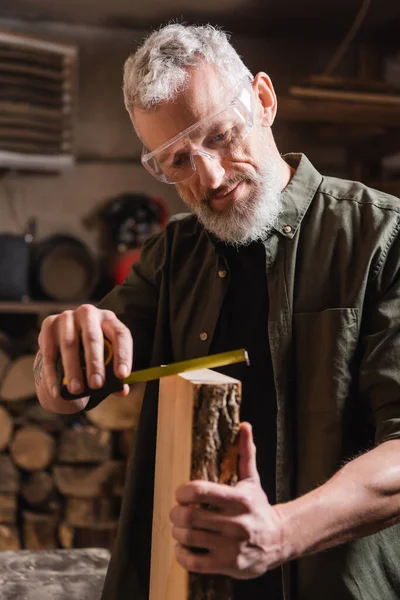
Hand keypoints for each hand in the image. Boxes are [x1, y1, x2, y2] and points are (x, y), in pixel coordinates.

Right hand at [38, 304, 132, 400]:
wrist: (66, 339)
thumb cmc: (92, 351)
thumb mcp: (106, 356)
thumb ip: (113, 372)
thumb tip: (122, 390)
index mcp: (109, 319)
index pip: (120, 334)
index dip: (123, 355)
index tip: (122, 375)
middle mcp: (89, 313)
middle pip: (92, 338)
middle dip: (95, 363)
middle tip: (97, 384)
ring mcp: (67, 317)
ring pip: (69, 344)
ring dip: (73, 369)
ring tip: (76, 390)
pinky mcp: (49, 324)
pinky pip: (50, 351)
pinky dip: (53, 373)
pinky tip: (57, 390)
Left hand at [170, 422, 287, 578]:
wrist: (279, 540)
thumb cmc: (259, 507)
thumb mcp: (252, 480)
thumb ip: (245, 453)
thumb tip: (244, 425)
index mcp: (239, 499)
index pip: (199, 491)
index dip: (182, 492)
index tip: (180, 494)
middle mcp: (236, 523)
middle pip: (189, 516)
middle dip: (176, 513)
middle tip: (176, 512)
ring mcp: (232, 546)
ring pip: (189, 537)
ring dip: (178, 532)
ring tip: (180, 529)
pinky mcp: (229, 565)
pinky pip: (194, 562)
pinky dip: (182, 555)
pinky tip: (183, 548)